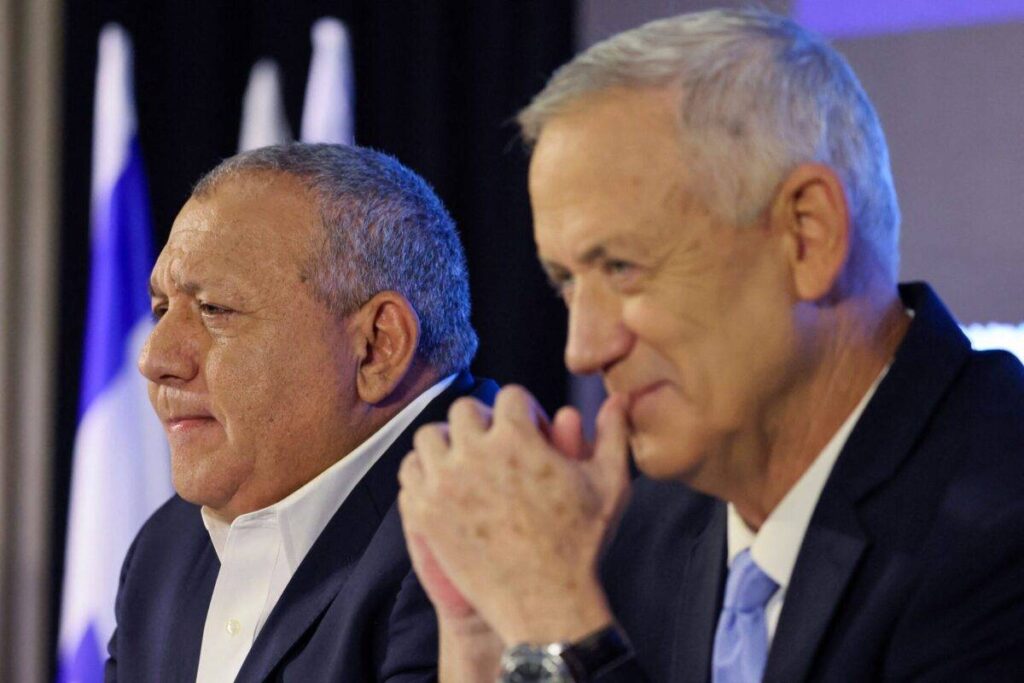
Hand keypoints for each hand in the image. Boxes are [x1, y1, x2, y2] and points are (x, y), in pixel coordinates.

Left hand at [398, 386, 631, 644]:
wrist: (545, 604)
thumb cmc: (581, 544)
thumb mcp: (610, 485)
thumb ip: (612, 435)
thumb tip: (618, 399)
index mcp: (518, 438)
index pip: (510, 396)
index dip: (525, 412)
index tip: (531, 435)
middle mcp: (475, 453)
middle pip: (464, 409)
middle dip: (483, 423)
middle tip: (497, 449)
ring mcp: (444, 483)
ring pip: (430, 436)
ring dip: (448, 444)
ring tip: (468, 465)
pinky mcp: (425, 513)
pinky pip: (410, 473)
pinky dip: (425, 474)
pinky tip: (448, 489)